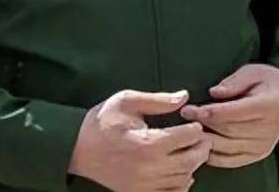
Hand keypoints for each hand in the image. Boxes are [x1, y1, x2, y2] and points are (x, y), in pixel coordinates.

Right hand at [69, 89, 210, 191]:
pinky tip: (180, 172)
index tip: (193, 123)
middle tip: (201, 138)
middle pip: (192, 160)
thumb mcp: (126, 101)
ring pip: (184, 178)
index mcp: (148, 143)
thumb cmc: (101, 122)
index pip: (187, 137)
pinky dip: (182, 184)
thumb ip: (157, 100)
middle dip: (200, 147)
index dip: (195, 128)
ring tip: (191, 152)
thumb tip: (184, 96)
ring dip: (193, 165)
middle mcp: (150, 167)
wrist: (77, 148)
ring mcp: (146, 184)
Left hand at [180, 64, 278, 168]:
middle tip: (184, 115)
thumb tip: (214, 93)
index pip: (235, 112)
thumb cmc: (266, 82)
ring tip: (186, 130)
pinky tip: (199, 146)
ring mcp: (264, 145)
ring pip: (227, 147)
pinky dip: (213, 156)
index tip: (189, 109)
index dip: (210, 112)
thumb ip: (234, 82)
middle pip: (228, 130)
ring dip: (205, 140)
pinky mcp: (258, 154)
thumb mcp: (252, 72)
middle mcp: (268, 129)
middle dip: (203, 124)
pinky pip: (231, 160)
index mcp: (268, 106)